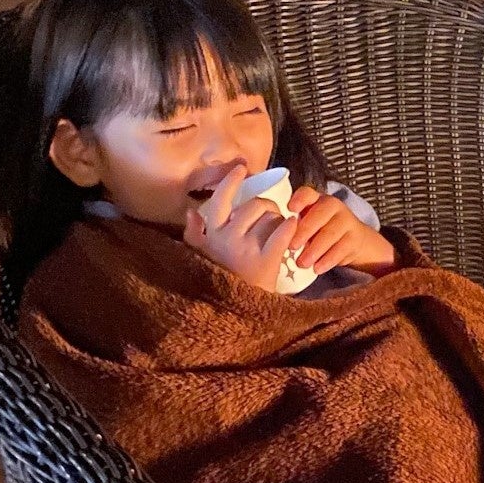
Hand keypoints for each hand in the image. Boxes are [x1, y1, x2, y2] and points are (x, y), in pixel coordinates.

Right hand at [182, 166, 297, 291]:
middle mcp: (227, 239)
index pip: (219, 201)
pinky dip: (290, 227)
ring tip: (279, 231)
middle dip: (266, 206)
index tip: (241, 168)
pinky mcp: (266, 262)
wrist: (237, 314)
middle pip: (253, 206)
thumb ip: (194, 235)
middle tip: (271, 216)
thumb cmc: (221, 281)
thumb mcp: (200, 258)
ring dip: (279, 219)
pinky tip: (292, 228)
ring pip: (270, 217)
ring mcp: (246, 250)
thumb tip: (190, 211)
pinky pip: (282, 233)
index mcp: (212, 236)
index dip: (230, 182)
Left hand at [286, 185, 396, 277]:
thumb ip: (293, 227)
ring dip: (314, 250)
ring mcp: (346, 221)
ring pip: (330, 234)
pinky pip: (341, 249)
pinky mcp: (355, 238)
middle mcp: (333, 206)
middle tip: (292, 247)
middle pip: (319, 215)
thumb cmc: (322, 232)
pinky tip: (317, 268)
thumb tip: (273, 239)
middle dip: (304, 231)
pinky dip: (327, 260)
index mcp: (316, 200)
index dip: (299, 199)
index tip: (290, 209)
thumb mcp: (307, 225)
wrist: (354, 240)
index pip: (307, 193)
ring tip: (302, 263)